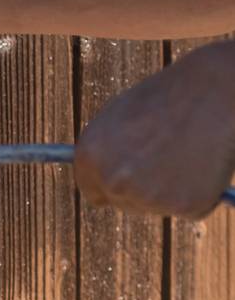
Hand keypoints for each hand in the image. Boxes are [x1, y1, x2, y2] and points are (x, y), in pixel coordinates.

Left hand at [75, 41, 234, 217]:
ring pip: (155, 206)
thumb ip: (107, 151)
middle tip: (161, 161)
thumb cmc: (164, 98)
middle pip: (122, 202)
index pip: (92, 190)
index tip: (124, 180)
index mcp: (90, 157)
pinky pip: (186, 207)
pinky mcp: (184, 207)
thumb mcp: (119, 118)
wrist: (208, 93)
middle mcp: (113, 182)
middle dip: (138, 189)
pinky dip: (194, 192)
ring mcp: (148, 198)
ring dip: (166, 190)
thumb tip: (103, 173)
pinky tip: (199, 162)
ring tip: (181, 152)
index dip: (108, 185)